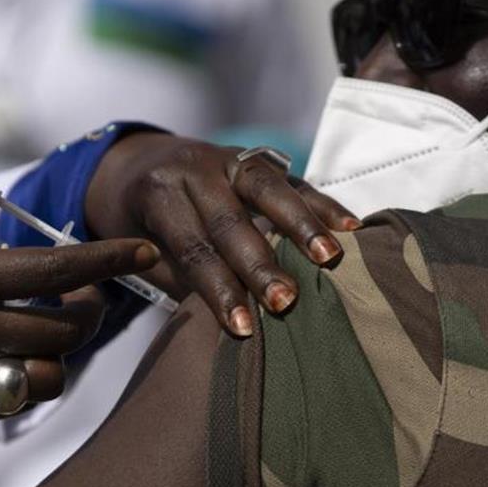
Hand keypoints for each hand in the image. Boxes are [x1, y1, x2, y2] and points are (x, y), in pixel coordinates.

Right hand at [0, 114, 160, 423]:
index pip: (52, 272)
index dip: (107, 260)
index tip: (144, 249)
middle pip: (65, 328)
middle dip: (93, 307)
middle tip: (88, 289)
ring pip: (50, 374)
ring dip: (66, 349)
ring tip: (55, 323)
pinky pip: (19, 401)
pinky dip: (34, 379)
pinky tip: (21, 352)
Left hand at [84, 133, 359, 336]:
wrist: (137, 163)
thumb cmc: (141, 225)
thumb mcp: (143, 250)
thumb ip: (182, 278)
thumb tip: (225, 323)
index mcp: (158, 193)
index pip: (194, 246)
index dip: (218, 289)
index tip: (242, 328)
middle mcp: (195, 170)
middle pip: (231, 219)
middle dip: (260, 264)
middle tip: (285, 301)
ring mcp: (230, 158)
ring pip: (269, 189)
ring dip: (302, 225)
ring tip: (330, 257)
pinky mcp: (260, 160)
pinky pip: (295, 180)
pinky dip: (323, 204)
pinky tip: (350, 227)